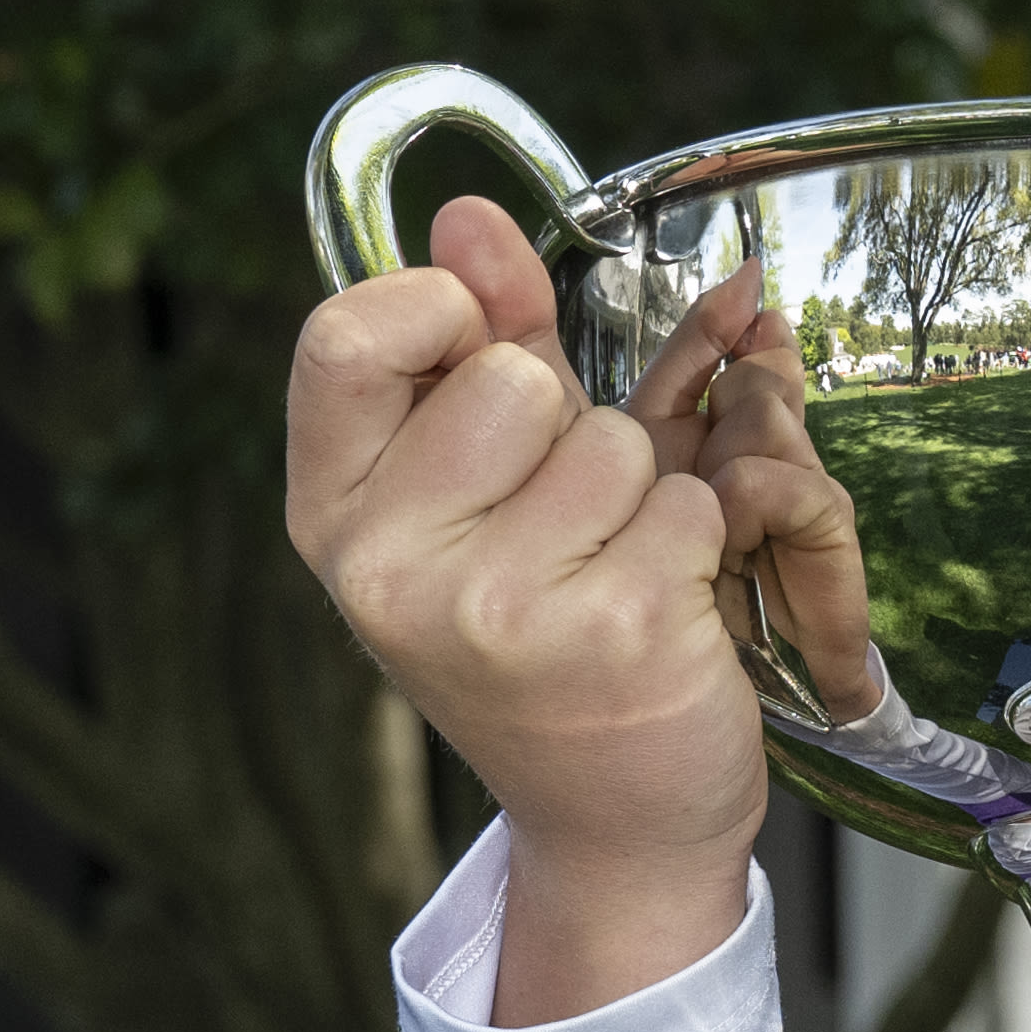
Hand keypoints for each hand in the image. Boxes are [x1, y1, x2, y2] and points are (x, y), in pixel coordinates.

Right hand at [281, 194, 863, 1022]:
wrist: (616, 821)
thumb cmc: (546, 633)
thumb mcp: (481, 490)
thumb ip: (482, 342)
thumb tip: (470, 210)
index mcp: (333, 518)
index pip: (343, 335)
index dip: (435, 312)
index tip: (480, 349)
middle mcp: (390, 569)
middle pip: (511, 378)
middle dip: (567, 427)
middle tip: (562, 523)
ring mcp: (496, 608)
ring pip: (615, 441)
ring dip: (643, 493)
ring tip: (614, 574)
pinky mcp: (613, 631)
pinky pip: (687, 500)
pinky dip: (697, 543)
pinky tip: (663, 615)